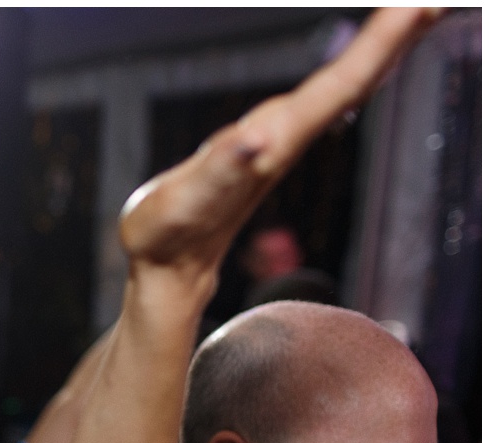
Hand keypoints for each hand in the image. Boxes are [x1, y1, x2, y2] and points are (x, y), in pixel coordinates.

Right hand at [120, 8, 439, 274]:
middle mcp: (287, 137)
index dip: (382, 44)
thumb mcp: (185, 201)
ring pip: (345, 88)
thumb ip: (220, 169)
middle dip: (396, 37)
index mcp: (276, 142)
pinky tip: (357, 65)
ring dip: (381, 51)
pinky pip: (322, 98)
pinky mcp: (267, 144)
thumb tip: (252, 140)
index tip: (421, 2)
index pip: (343, 84)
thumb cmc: (169, 236)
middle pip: (356, 81)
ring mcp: (279, 141)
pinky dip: (349, 71)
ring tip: (413, 15)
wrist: (169, 269)